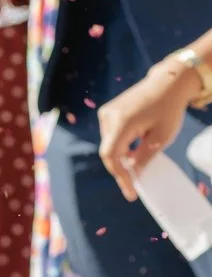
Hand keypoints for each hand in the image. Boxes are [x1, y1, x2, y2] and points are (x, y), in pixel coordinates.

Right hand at [97, 60, 199, 200]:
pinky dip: (121, 146)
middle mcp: (109, 117)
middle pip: (109, 151)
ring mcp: (107, 112)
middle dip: (121, 169)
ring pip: (110, 143)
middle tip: (134, 185)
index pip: (111, 155)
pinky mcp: (109, 111)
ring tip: (138, 165)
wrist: (166, 84)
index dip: (119, 176)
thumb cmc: (168, 109)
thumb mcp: (162, 137)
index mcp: (122, 123)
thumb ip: (145, 155)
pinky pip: (111, 135)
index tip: (130, 192)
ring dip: (122, 157)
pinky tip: (134, 150)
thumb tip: (133, 172)